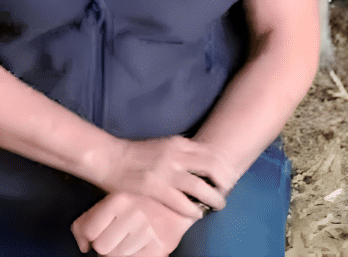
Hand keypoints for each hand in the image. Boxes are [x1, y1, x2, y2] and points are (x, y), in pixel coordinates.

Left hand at [72, 192, 198, 256]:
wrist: (178, 207)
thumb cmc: (137, 207)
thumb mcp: (109, 206)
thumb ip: (85, 223)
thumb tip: (84, 246)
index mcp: (120, 199)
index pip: (90, 231)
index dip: (94, 234)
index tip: (106, 228)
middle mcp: (135, 211)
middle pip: (102, 246)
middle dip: (108, 245)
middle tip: (121, 235)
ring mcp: (149, 229)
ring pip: (116, 256)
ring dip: (121, 253)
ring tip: (132, 240)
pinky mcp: (160, 246)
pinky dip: (135, 256)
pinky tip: (141, 246)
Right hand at [99, 136, 234, 217]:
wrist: (109, 158)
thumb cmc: (135, 153)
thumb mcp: (164, 144)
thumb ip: (181, 150)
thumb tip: (199, 160)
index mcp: (179, 143)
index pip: (210, 153)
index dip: (222, 166)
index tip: (228, 176)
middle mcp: (176, 155)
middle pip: (211, 167)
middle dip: (224, 181)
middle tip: (227, 191)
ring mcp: (166, 172)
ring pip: (200, 186)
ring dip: (212, 197)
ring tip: (218, 204)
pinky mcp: (155, 188)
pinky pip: (181, 201)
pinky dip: (192, 209)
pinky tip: (196, 214)